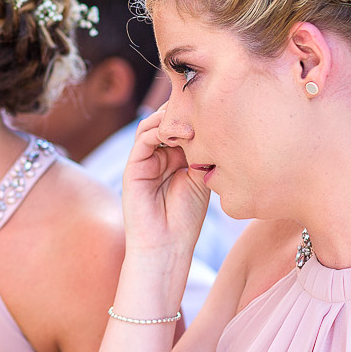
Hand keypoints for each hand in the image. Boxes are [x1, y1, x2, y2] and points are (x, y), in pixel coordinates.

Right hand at [121, 104, 210, 261]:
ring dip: (172, 118)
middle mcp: (159, 155)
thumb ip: (200, 152)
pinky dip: (159, 130)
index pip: (182, 126)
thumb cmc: (186, 219)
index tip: (217, 106)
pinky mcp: (133, 167)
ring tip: (193, 122)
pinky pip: (143, 139)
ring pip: (153, 124)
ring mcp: (144, 160)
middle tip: (203, 104)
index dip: (196, 113)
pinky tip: (179, 134)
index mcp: (176, 158)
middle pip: (167, 120)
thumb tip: (208, 122)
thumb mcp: (201, 179)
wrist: (166, 247)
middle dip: (184, 109)